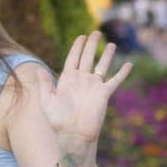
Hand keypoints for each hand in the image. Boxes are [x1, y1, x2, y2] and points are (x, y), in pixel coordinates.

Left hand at [33, 31, 131, 146]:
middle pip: (88, 58)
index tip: (81, 36)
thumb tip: (38, 68)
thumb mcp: (46, 99)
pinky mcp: (104, 94)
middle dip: (92, 45)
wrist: (73, 134)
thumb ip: (44, 83)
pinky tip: (129, 64)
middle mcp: (82, 80)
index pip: (73, 58)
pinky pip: (115, 80)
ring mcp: (93, 86)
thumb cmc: (58, 120)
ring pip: (102, 66)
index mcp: (68, 79)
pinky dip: (122, 73)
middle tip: (96, 33)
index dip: (77, 47)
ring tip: (111, 44)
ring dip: (107, 55)